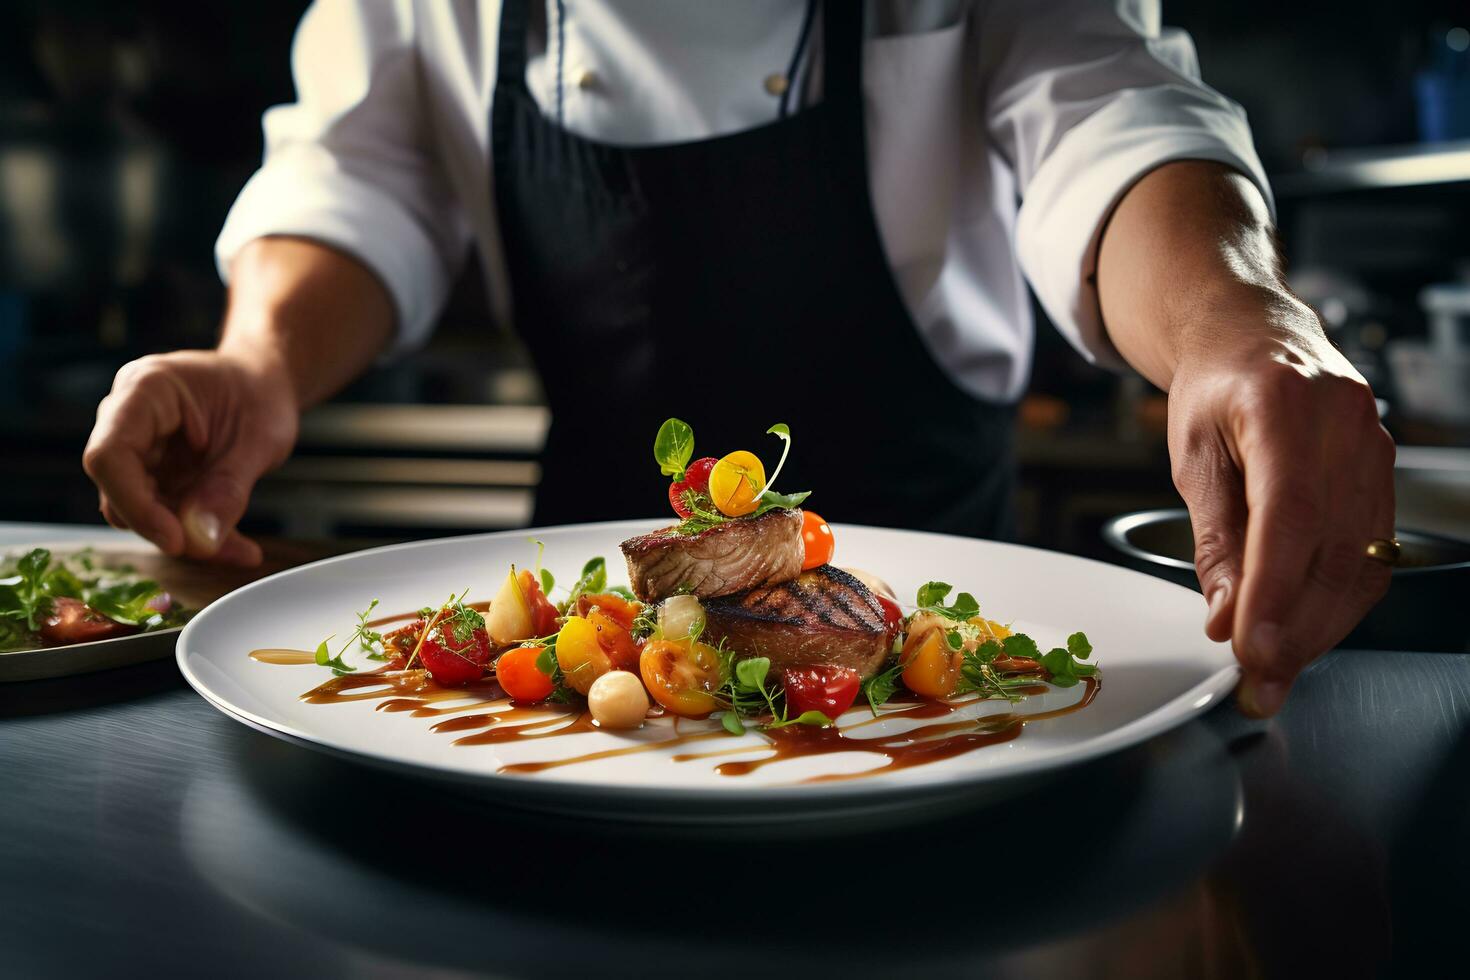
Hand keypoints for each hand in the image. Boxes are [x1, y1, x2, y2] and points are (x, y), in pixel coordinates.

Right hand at [82, 349, 298, 564]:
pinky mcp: (151, 474)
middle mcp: (126, 419)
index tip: (175, 540)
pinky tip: (239, 548)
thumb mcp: (260, 439)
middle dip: (168, 527)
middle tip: (223, 548)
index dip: (134, 504)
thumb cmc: (261, 395)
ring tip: (242, 550)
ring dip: (188, 537)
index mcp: (145, 390)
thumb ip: (228, 488)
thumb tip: (199, 542)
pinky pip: (163, 514)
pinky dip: (198, 534)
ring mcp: (136, 449)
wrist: (265, 384)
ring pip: (140, 509)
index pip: (109, 455)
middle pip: (119, 488)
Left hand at [1167, 297, 1394, 716]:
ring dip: (1319, 628)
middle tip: (1257, 682)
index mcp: (1285, 407)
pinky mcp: (1385, 473)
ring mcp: (1376, 448)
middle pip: (1331, 551)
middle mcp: (1345, 426)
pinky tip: (1304, 630)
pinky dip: (1337, 602)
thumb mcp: (1193, 456)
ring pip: (1360, 562)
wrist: (1255, 336)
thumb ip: (1214, 538)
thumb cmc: (1217, 389)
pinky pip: (1370, 554)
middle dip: (1295, 629)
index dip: (1274, 590)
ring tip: (1275, 671)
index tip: (1250, 648)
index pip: (1288, 515)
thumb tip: (1226, 614)